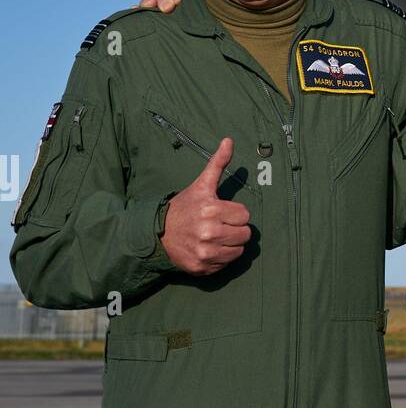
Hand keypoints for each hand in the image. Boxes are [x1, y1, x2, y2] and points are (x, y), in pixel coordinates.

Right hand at [160, 138, 251, 274]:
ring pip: (238, 251)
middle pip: (245, 235)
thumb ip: (218, 163)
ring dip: (230, 244)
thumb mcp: (201, 184)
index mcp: (211, 210)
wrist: (157, 234)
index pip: (245, 216)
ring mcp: (205, 252)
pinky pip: (225, 265)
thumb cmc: (184, 207)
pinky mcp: (201, 268)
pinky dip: (220, 259)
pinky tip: (208, 249)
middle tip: (220, 225)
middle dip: (235, 229)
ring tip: (216, 237)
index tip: (222, 212)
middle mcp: (208, 232)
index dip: (235, 213)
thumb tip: (229, 140)